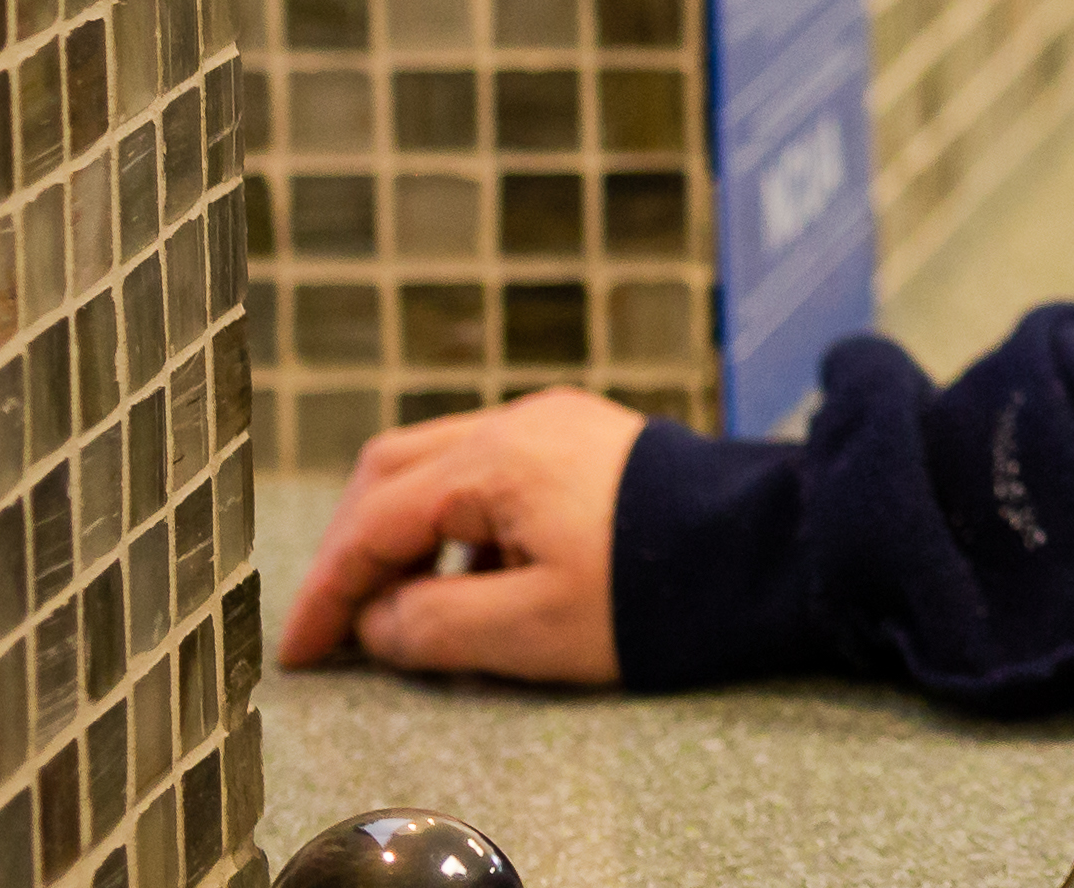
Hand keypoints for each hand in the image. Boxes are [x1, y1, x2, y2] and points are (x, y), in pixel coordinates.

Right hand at [274, 386, 650, 681]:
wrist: (771, 547)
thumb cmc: (654, 593)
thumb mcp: (530, 630)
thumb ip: (433, 626)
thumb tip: (375, 622)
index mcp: (498, 461)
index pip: (376, 521)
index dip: (329, 590)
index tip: (302, 650)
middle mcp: (520, 423)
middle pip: (395, 470)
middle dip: (356, 545)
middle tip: (339, 620)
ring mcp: (556, 422)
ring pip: (441, 461)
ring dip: (406, 529)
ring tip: (403, 607)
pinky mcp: (585, 437)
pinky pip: (491, 466)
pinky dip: (458, 518)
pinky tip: (474, 577)